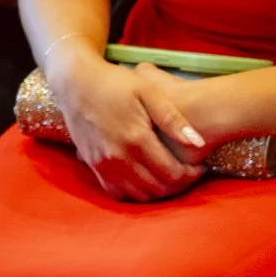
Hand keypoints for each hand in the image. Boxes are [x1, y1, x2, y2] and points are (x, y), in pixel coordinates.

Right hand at [48, 42, 208, 200]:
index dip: (192, 175)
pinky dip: (134, 192)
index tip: (201, 166)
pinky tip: (143, 179)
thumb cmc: (114, 82)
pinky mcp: (92, 165)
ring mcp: (102, 164)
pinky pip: (116, 192)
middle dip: (179, 186)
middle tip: (189, 173)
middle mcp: (118, 157)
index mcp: (136, 139)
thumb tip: (200, 143)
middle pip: (157, 189)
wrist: (74, 81)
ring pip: (138, 195)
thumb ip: (173, 119)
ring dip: (158, 191)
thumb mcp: (148, 91)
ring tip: (169, 177)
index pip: (173, 174)